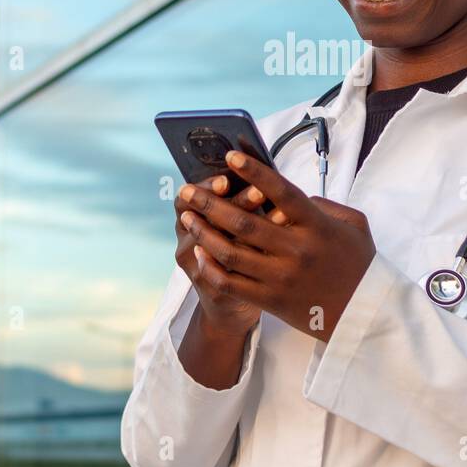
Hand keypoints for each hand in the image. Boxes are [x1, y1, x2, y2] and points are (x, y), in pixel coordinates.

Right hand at [174, 173, 267, 336]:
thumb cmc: (231, 246)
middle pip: (207, 221)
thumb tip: (255, 167)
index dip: (205, 187)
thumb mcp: (224, 218)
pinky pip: (236, 274)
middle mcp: (188, 242)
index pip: (185, 200)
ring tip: (281, 215)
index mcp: (186, 219)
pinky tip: (281, 247)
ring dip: (254, 231)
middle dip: (237, 203)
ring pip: (223, 247)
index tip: (227, 177)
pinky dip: (260, 258)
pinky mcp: (219, 289)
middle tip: (260, 192)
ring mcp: (200, 268)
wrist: (226, 299)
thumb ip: (234, 195)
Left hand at [177, 150, 376, 341]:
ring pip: (231, 252)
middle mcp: (296, 249)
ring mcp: (281, 277)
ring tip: (187, 217)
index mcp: (316, 226)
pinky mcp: (271, 300)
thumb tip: (287, 199)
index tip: (230, 156)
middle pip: (244, 221)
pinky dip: (212, 267)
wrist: (364, 314)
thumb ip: (324, 205)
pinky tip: (199, 252)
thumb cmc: (360, 264)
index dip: (254, 171)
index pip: (280, 191)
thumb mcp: (355, 225)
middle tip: (187, 190)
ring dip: (204, 232)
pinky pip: (232, 283)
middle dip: (210, 203)